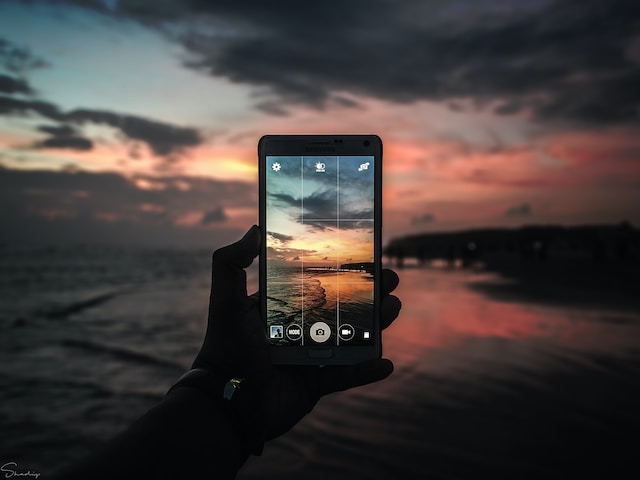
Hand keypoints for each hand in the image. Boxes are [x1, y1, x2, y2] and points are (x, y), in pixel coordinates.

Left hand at [192, 225, 401, 444]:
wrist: (226, 401)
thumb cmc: (226, 348)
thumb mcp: (226, 300)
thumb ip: (230, 262)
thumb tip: (254, 229)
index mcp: (283, 308)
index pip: (319, 284)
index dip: (344, 272)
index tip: (367, 258)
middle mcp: (299, 330)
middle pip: (342, 308)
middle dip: (369, 294)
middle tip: (389, 281)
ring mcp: (309, 357)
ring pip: (351, 338)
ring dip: (375, 325)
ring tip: (392, 308)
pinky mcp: (315, 384)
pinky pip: (347, 376)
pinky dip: (366, 371)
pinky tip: (386, 363)